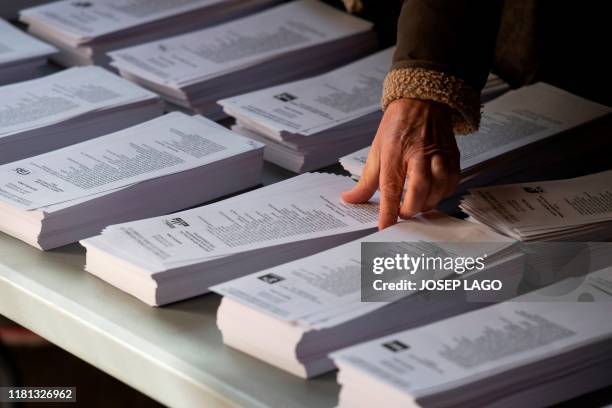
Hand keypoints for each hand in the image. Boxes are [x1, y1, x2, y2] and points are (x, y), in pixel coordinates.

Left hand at [342, 98, 459, 228]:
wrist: (423, 101)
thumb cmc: (398, 126)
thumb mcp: (376, 150)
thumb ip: (365, 181)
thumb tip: (350, 199)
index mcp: (395, 151)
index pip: (391, 187)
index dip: (388, 211)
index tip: (385, 227)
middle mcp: (419, 153)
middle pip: (419, 189)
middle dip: (411, 208)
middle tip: (403, 214)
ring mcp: (439, 154)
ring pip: (439, 188)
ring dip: (427, 203)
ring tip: (416, 205)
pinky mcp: (453, 156)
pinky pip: (451, 183)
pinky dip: (442, 194)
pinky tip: (432, 194)